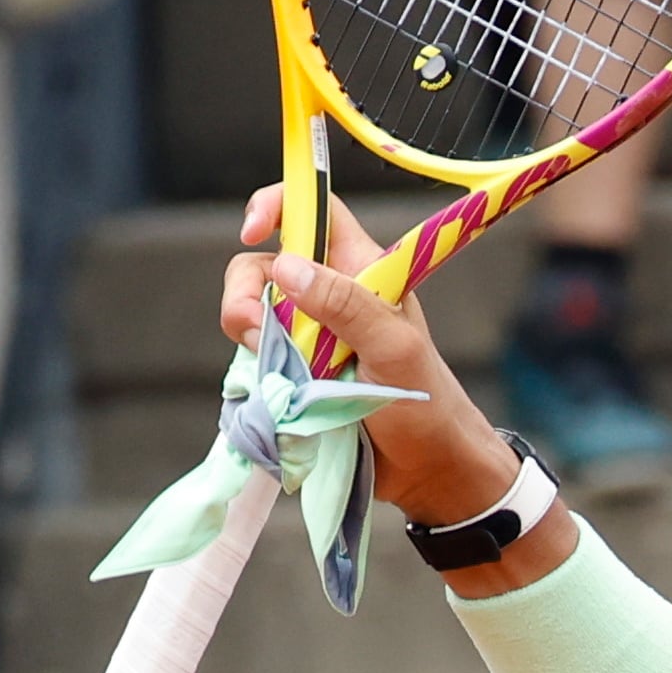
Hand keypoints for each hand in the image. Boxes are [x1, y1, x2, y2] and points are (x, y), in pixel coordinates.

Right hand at [221, 185, 515, 526]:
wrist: (426, 468)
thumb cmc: (425, 403)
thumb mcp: (393, 349)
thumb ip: (345, 305)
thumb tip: (287, 266)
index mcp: (363, 270)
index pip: (316, 211)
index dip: (281, 205)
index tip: (252, 230)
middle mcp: (330, 294)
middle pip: (263, 264)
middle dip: (246, 291)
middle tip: (255, 331)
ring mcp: (307, 333)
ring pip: (252, 310)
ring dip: (248, 335)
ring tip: (277, 373)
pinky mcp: (293, 370)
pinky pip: (254, 354)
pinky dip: (253, 367)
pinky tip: (275, 391)